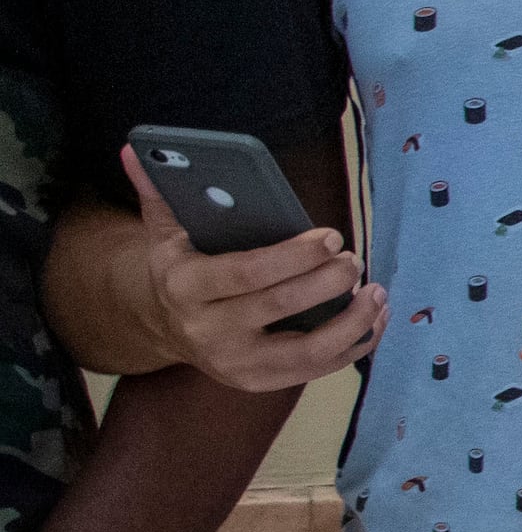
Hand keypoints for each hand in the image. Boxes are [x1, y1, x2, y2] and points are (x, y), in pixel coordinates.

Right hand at [117, 146, 385, 388]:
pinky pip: (317, 370)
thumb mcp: (165, 233)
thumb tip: (136, 148)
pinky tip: (372, 318)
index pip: (247, 272)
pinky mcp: (259, 383)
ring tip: (375, 291)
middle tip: (354, 260)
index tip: (332, 236)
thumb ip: (159, 192)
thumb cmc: (182, 269)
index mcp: (185, 287)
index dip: (295, 255)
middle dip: (328, 280)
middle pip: (281, 305)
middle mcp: (208, 330)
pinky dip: (353, 344)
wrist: (166, 328)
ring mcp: (235, 363)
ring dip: (352, 321)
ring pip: (308, 350)